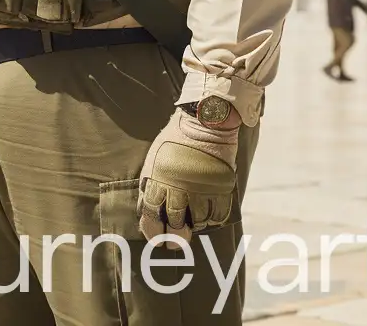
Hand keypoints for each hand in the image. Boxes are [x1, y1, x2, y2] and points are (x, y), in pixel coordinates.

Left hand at [137, 108, 238, 238]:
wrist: (203, 123)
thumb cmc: (174, 140)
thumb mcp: (154, 159)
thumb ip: (151, 183)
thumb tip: (147, 208)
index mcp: (157, 179)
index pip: (151, 215)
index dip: (152, 232)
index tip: (155, 239)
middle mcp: (178, 188)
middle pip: (175, 224)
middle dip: (174, 237)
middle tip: (175, 242)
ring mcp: (200, 190)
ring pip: (197, 222)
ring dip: (194, 225)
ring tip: (191, 223)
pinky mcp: (219, 189)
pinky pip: (216, 215)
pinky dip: (212, 219)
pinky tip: (207, 216)